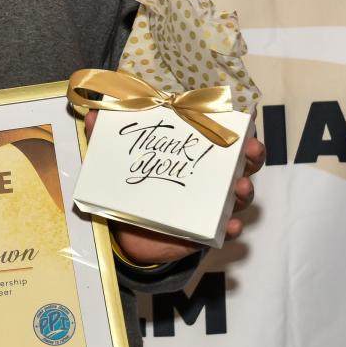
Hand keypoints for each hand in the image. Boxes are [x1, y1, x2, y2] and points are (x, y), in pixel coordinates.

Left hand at [83, 110, 265, 265]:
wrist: (126, 231)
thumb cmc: (132, 183)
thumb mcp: (118, 159)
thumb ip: (106, 138)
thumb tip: (93, 115)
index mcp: (194, 151)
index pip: (222, 133)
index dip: (237, 123)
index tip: (246, 115)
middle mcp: (210, 175)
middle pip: (243, 162)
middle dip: (252, 153)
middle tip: (250, 148)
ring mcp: (211, 203)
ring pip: (239, 195)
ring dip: (245, 190)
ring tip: (239, 188)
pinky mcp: (207, 231)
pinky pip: (225, 230)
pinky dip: (232, 227)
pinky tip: (231, 225)